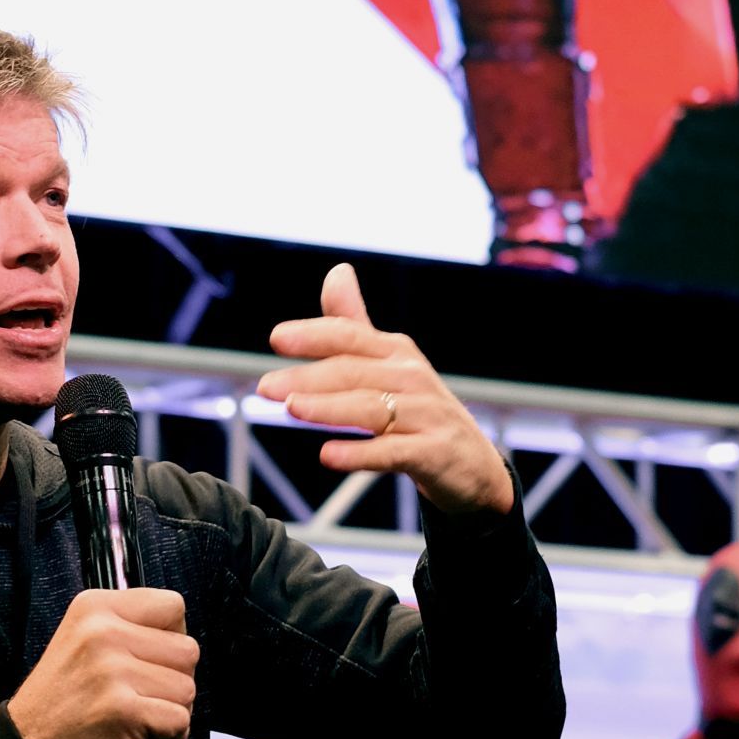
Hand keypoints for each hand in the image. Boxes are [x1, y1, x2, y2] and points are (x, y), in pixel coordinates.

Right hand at [6, 588, 197, 738]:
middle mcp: (103, 632)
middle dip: (174, 679)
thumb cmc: (61, 699)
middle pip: (187, 650)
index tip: (150, 658)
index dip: (171, 637)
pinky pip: (180, 721)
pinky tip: (140, 737)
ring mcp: (113, 671)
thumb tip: (181, 634)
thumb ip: (131, 627)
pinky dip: (168, 737)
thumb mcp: (83, 638)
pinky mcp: (124, 710)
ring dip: (171, 711)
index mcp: (95, 607)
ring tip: (136, 716)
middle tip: (139, 695)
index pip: (172, 606)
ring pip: (188, 688)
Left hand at [260, 263, 513, 516]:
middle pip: (353, 372)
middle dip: (308, 377)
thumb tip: (337, 271)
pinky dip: (360, 453)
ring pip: (371, 408)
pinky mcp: (433, 452)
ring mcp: (426, 414)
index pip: (350, 336)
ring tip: (294, 410)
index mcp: (396, 352)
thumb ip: (356, 325)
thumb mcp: (391, 365)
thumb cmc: (421, 412)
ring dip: (329, 408)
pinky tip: (328, 455)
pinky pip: (392, 451)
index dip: (314, 334)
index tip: (277, 338)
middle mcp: (412, 377)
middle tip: (265, 388)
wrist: (473, 466)